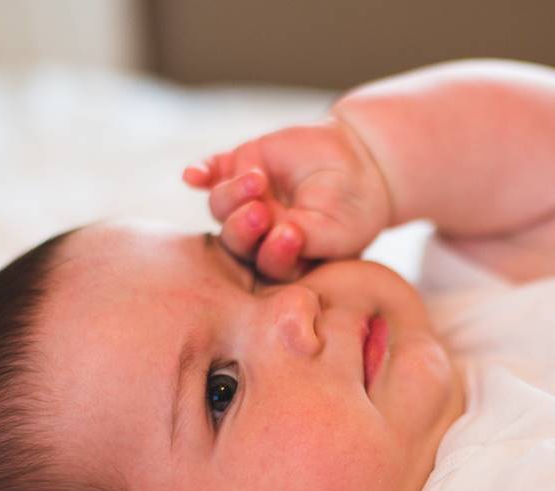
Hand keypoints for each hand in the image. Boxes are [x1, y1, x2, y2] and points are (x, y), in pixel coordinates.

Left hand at [183, 118, 391, 280]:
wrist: (361, 161)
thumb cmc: (352, 207)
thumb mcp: (336, 229)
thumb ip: (305, 240)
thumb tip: (277, 234)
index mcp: (280, 260)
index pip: (266, 265)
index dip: (273, 254)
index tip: (291, 233)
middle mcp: (257, 235)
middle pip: (235, 240)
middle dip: (243, 228)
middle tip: (261, 212)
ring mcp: (246, 201)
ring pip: (222, 206)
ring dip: (233, 195)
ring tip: (258, 179)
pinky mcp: (240, 165)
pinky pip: (211, 170)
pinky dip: (201, 171)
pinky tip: (193, 175)